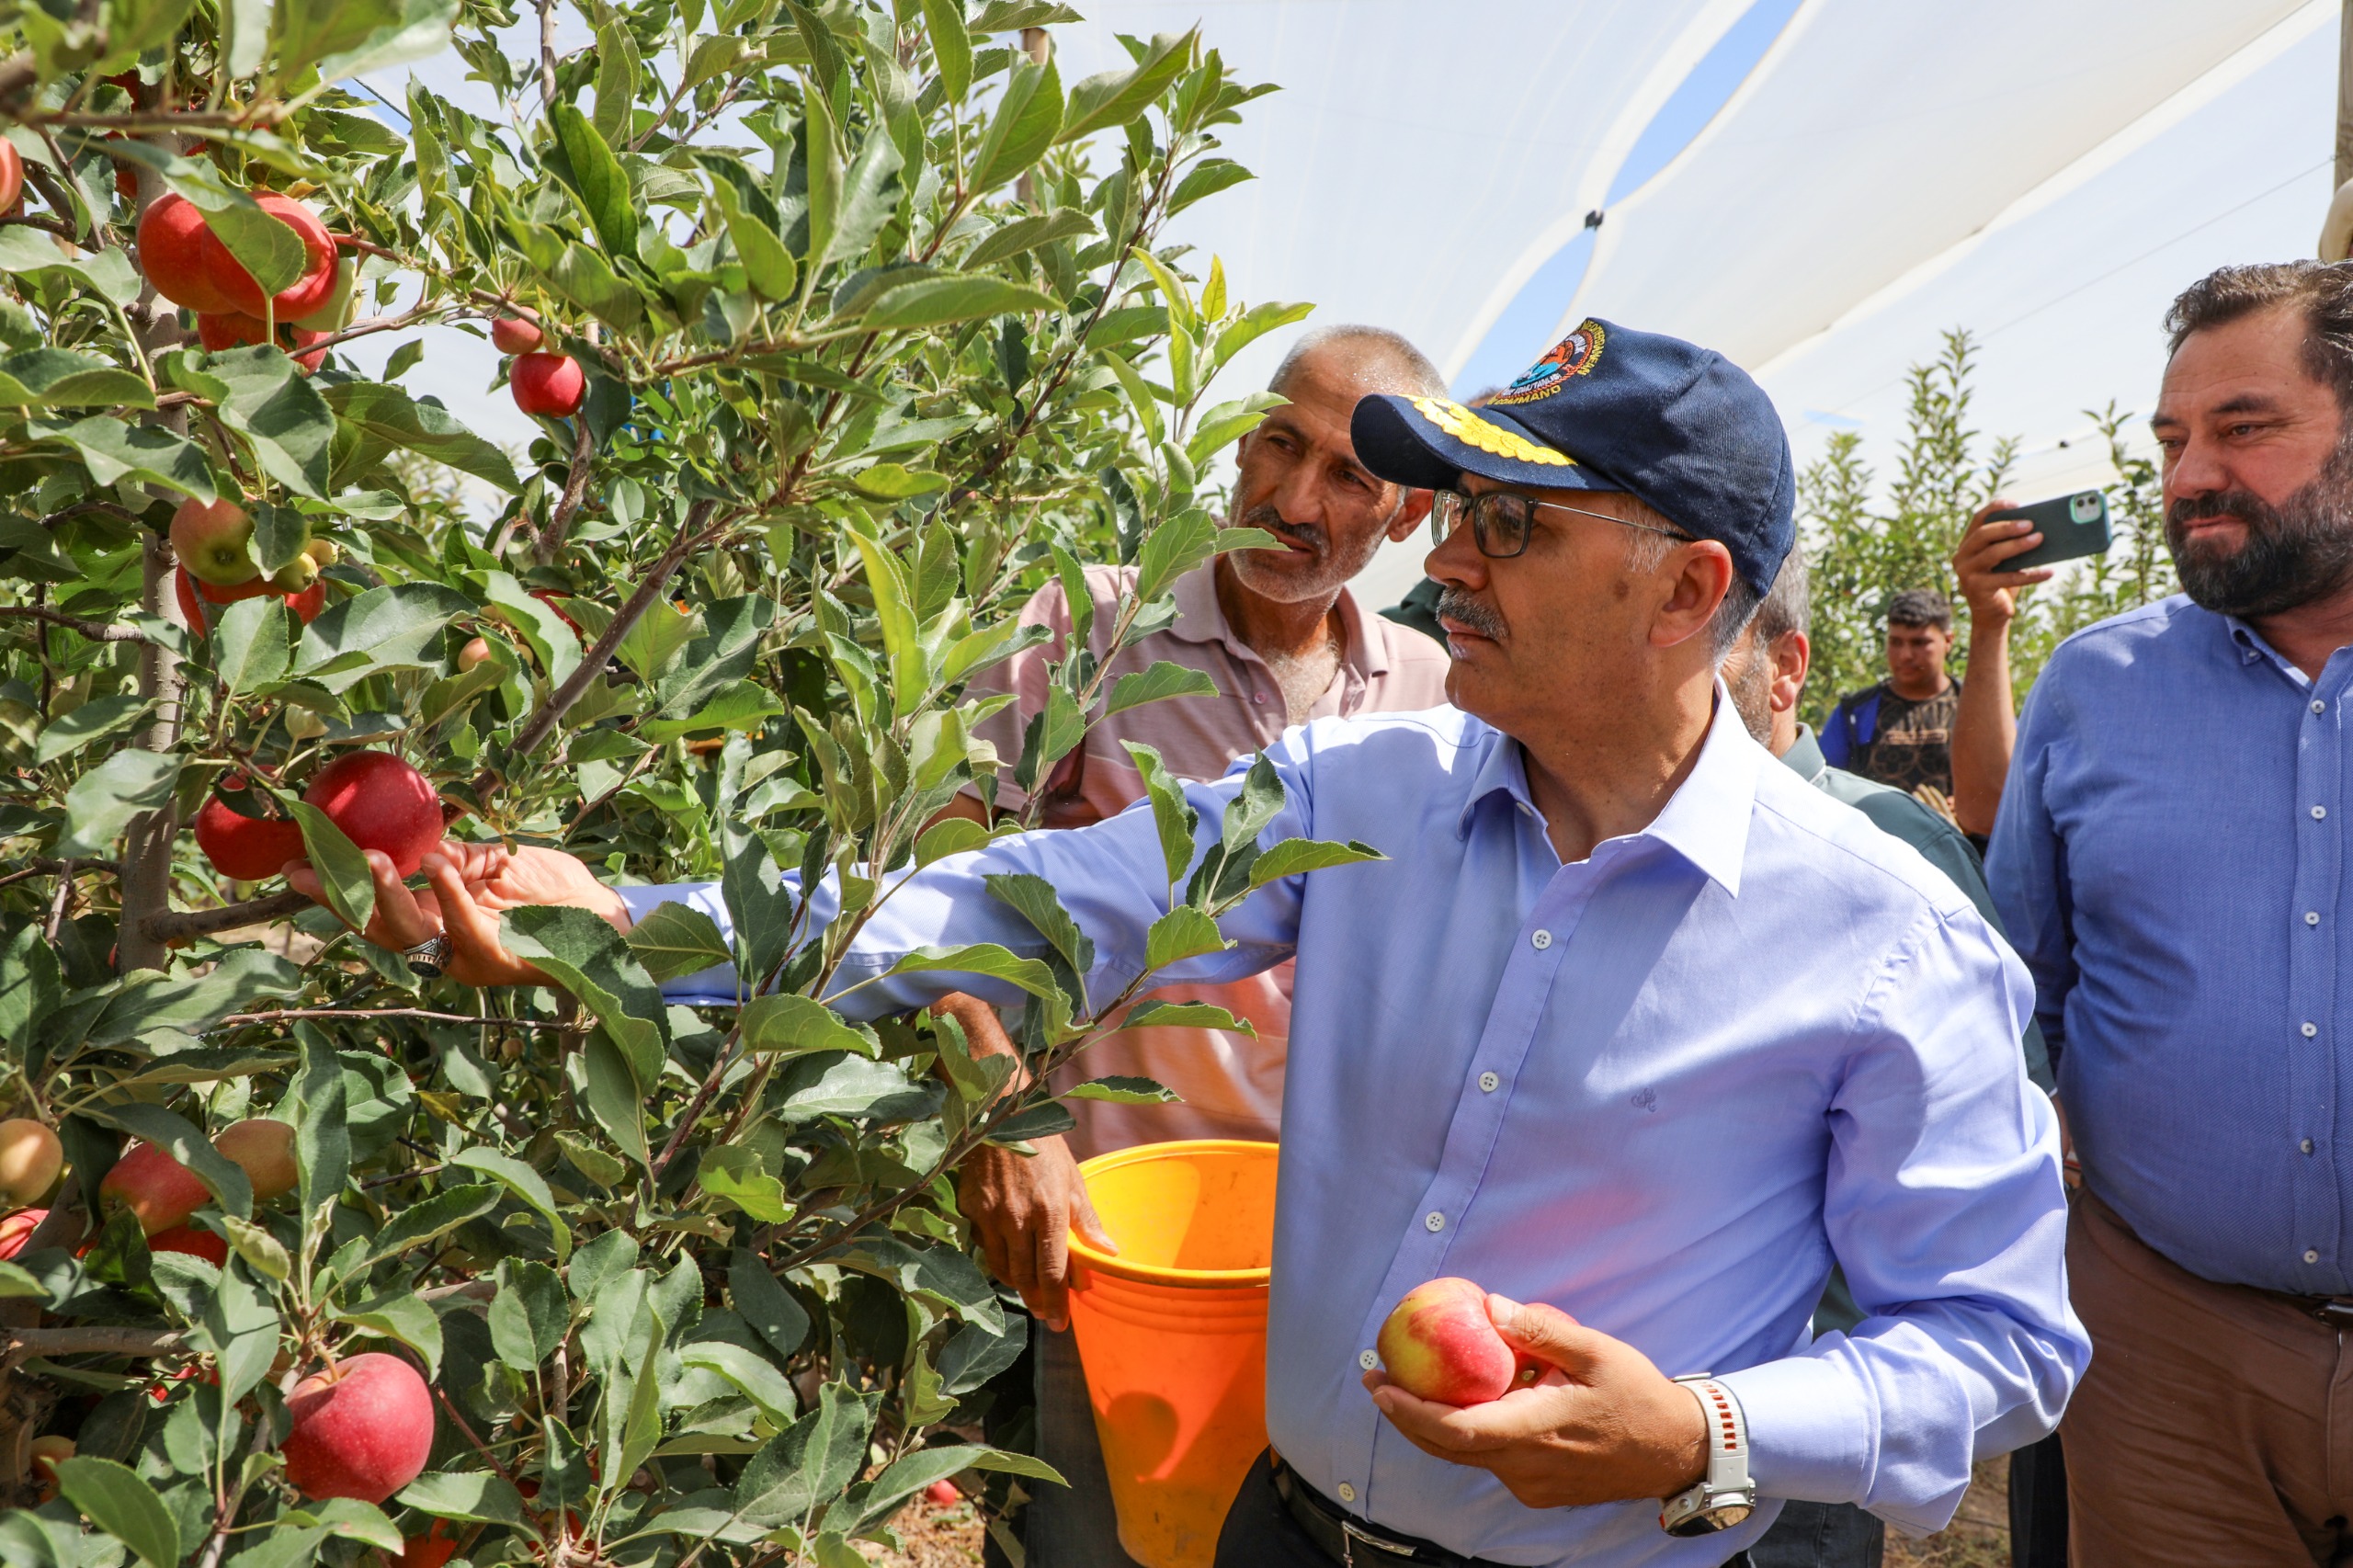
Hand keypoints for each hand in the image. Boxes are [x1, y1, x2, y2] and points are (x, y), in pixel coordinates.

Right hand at [285, 841, 627, 987]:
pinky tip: (437, 865)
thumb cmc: (551, 889)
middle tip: (311, 867)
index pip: (370, 909)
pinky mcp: (496, 958)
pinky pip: (463, 928)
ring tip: (371, 860)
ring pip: (411, 933)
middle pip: (375, 927)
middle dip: (341, 897)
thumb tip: (419, 843)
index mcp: (433, 921)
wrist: (605, 913)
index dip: (332, 891)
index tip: (293, 865)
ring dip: (388, 893)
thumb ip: (456, 856)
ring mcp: (466, 957)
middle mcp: (441, 945)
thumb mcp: (495, 861)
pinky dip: (448, 893)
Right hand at [957, 1135, 1114, 1328]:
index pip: (1051, 1272)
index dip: (1056, 1303)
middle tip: (1046, 1312)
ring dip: (1016, 1283)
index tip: (1061, 1324)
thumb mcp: (1073, 1178)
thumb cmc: (1045, 1146)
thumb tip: (1110, 1252)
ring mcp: (989, 1214)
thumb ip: (1087, 1220)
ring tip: (1029, 1289)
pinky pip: (983, 1244)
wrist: (1001, 1114)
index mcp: (1049, 1211)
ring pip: (1000, 1266)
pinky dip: (996, 1255)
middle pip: (1024, 1277)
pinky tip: (1007, 1253)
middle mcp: (1017, 1218)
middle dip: (1036, 1300)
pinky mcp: (970, 1208)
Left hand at [1364, 1295, 1706, 1508]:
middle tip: (1378, 1378)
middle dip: (1404, 1414)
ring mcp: (1531, 1483)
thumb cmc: (1639, 1396)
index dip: (1411, 1410)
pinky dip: (1466, 1433)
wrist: (1676, 1452)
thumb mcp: (1596, 1351)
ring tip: (1405, 1386)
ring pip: (1465, 1456)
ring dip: (1431, 1424)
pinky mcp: (1538, 1489)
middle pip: (1447, 1447)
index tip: (1382, 1385)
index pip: (1456, 1429)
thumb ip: (1542, 1330)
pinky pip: (1489, 1461)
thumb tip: (1491, 1306)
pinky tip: (1463, 1402)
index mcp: (1536, 1430)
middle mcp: (1526, 1466)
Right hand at [1953, 499, 2054, 627]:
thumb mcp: (2005, 561)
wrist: (1991, 615)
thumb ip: (2011, 545)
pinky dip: (2031, 575)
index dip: (1995, 509)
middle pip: (1983, 535)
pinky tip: (2049, 572)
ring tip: (2040, 539)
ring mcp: (1966, 573)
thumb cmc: (2001, 583)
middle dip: (2008, 527)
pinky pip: (2007, 579)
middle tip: (2031, 524)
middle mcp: (1962, 557)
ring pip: (1993, 554)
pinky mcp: (1977, 589)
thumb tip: (2039, 529)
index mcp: (1967, 545)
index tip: (2016, 504)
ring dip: (2018, 545)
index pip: (1977, 520)